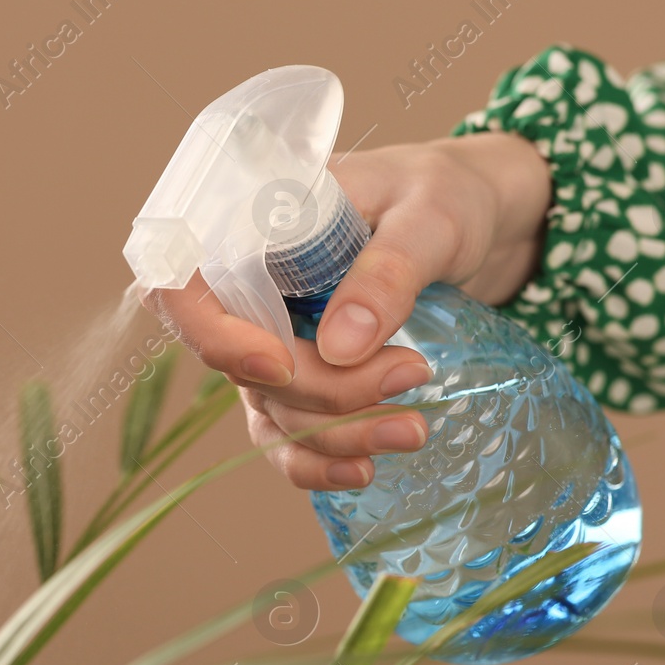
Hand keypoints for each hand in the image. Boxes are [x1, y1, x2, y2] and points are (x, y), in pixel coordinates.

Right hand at [141, 131, 550, 490]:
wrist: (483, 219)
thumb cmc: (448, 194)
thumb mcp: (430, 218)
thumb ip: (386, 273)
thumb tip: (339, 349)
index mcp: (254, 229)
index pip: (181, 288)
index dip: (213, 337)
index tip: (279, 363)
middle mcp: (250, 291)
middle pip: (243, 366)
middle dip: (323, 391)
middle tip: (412, 372)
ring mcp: (273, 340)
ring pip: (272, 411)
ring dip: (334, 435)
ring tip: (414, 429)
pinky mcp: (306, 380)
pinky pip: (288, 437)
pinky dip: (318, 464)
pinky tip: (364, 470)